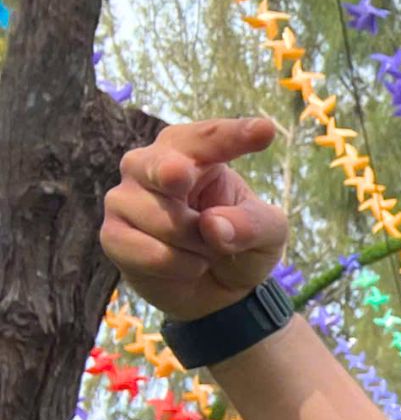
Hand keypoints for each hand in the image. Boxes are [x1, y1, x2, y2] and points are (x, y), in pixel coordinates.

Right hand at [99, 117, 288, 319]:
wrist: (217, 289)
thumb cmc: (240, 244)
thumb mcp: (268, 233)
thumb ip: (252, 225)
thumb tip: (212, 225)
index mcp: (194, 152)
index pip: (211, 139)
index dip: (233, 135)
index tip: (265, 129)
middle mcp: (150, 165)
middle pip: (160, 166)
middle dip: (169, 170)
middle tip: (179, 174)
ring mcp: (125, 198)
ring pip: (164, 220)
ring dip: (197, 245)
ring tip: (204, 249)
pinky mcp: (113, 235)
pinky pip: (152, 254)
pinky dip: (180, 266)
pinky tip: (185, 265)